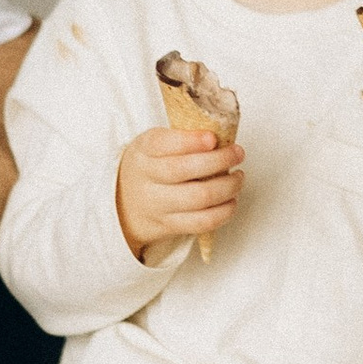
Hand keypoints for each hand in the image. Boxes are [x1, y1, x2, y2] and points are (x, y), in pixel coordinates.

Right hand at [116, 121, 243, 256]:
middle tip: (237, 153)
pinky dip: (224, 212)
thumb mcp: (154, 144)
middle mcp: (147, 179)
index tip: (213, 138)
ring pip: (198, 198)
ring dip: (227, 186)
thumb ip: (181, 139)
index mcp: (143, 151)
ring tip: (238, 177)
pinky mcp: (169, 225)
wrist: (124, 203)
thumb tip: (221, 138)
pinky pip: (202, 222)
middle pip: (185, 170)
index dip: (191, 141)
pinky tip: (232, 200)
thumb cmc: (150, 167)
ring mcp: (158, 205)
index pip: (163, 144)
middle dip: (219, 161)